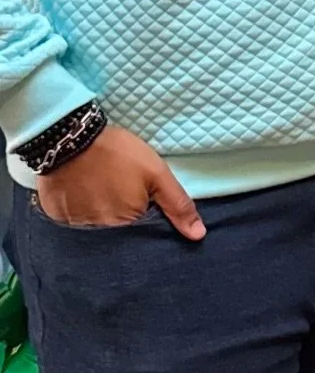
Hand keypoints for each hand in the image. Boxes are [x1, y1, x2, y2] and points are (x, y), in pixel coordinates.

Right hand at [36, 125, 205, 239]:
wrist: (70, 137)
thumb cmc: (118, 153)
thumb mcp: (156, 173)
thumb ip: (178, 204)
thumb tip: (198, 235)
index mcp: (128, 224)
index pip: (143, 233)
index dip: (145, 216)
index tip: (140, 198)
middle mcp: (102, 232)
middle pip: (119, 232)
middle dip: (122, 216)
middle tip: (117, 188)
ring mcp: (78, 227)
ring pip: (96, 226)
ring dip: (99, 212)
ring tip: (99, 187)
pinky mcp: (58, 217)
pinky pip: (73, 220)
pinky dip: (79, 209)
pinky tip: (81, 191)